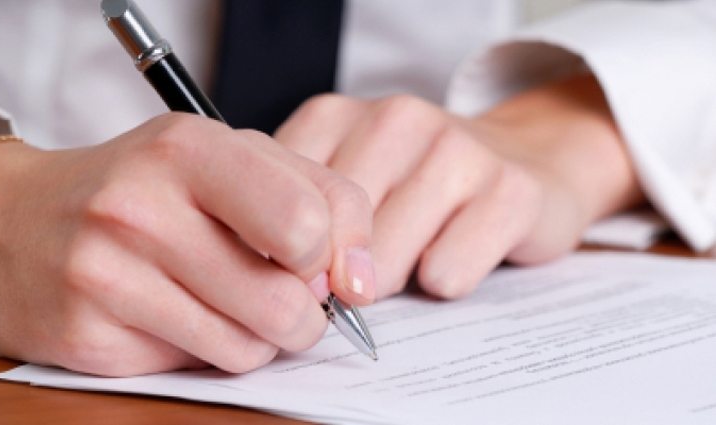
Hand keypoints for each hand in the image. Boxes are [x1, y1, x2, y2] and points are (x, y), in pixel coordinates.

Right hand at [0, 113, 373, 375]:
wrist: (16, 222)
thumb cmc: (144, 186)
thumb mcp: (232, 159)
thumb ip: (317, 199)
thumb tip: (360, 279)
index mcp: (189, 149)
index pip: (308, 220)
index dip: (334, 256)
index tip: (321, 263)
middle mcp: (142, 209)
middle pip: (286, 302)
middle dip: (307, 314)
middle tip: (289, 296)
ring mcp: (108, 277)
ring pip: (249, 347)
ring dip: (260, 337)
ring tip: (230, 302)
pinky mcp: (90, 338)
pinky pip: (199, 369)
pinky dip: (211, 350)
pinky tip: (182, 317)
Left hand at [276, 74, 642, 298]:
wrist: (526, 158)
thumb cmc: (417, 186)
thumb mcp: (345, 183)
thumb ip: (299, 219)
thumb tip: (276, 286)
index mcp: (334, 116)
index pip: (275, 212)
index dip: (286, 260)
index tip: (308, 271)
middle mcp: (394, 118)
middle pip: (328, 245)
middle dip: (341, 278)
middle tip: (369, 266)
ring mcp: (455, 148)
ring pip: (381, 266)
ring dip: (397, 281)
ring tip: (418, 251)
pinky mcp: (509, 190)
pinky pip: (445, 274)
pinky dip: (447, 282)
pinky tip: (458, 250)